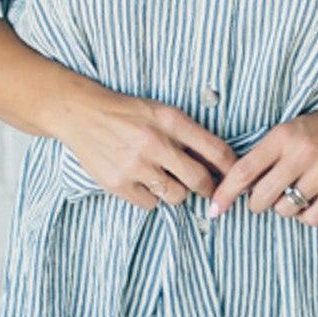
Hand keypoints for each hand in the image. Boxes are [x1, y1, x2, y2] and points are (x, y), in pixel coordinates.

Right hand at [59, 92, 239, 210]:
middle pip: (200, 180)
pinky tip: (143, 183)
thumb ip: (188, 134)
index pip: (217, 151)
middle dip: (208, 189)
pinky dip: (151, 198)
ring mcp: (136, 165)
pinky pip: (151, 204)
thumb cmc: (127, 113)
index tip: (235, 178)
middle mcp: (155, 142)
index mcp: (171, 120)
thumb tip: (220, 163)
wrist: (82, 114)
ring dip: (177, 192)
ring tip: (165, 180)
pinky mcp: (118, 183)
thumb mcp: (161, 112)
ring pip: (176, 196)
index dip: (231, 169)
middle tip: (206, 190)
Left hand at [207, 96, 317, 225]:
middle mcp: (302, 153)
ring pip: (286, 209)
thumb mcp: (286, 132)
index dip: (224, 194)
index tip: (214, 210)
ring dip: (284, 208)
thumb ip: (262, 156)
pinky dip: (305, 216)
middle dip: (257, 203)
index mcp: (282, 136)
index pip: (243, 171)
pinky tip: (309, 201)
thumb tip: (233, 188)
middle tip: (265, 197)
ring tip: (294, 192)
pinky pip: (311, 218)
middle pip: (262, 197)